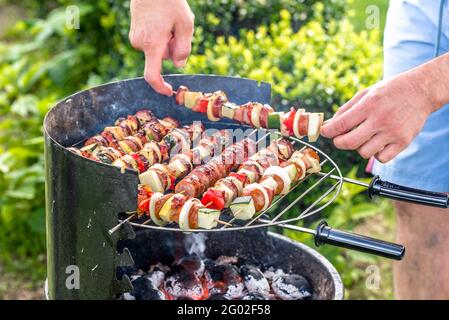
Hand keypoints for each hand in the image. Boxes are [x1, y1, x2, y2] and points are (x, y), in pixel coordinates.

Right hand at [129, 0, 193, 95]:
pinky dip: (160, 35)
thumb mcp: (185, 24)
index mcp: (152, 44)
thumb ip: (184, 48)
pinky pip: (151, 41)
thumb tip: (178, 66)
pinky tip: (162, 20)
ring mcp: (135, 38)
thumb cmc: (170, 2)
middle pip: (162, 57)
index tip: (168, 92)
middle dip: (173, 48)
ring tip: (169, 20)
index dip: (160, 87)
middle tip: (178, 29)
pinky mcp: (134, 32)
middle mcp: (140, 43)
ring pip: (157, 49)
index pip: (152, 75)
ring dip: (167, 40)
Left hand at [320, 70, 436, 162]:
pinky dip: (376, 154)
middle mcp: (380, 119)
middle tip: (339, 139)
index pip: (341, 124)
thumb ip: (346, 109)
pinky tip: (377, 144)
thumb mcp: (365, 93)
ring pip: (364, 152)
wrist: (422, 90)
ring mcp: (393, 132)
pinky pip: (382, 158)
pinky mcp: (404, 142)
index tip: (325, 132)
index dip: (328, 131)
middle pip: (349, 143)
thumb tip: (329, 125)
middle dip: (339, 142)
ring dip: (359, 148)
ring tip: (364, 138)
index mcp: (369, 105)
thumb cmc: (390, 91)